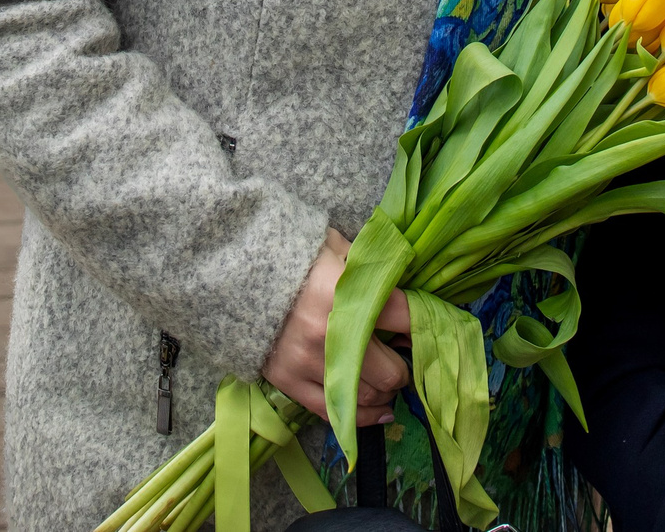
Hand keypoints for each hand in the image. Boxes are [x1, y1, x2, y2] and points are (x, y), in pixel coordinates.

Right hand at [262, 228, 412, 424]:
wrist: (233, 274)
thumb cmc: (293, 257)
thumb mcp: (337, 248)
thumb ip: (372, 269)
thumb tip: (408, 290)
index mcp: (345, 294)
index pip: (406, 318)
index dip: (425, 323)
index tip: (431, 324)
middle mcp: (330, 334)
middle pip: (390, 371)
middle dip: (404, 366)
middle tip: (403, 356)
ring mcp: (308, 363)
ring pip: (366, 396)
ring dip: (385, 392)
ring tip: (389, 380)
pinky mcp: (288, 381)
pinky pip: (334, 412)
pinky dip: (362, 417)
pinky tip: (381, 411)